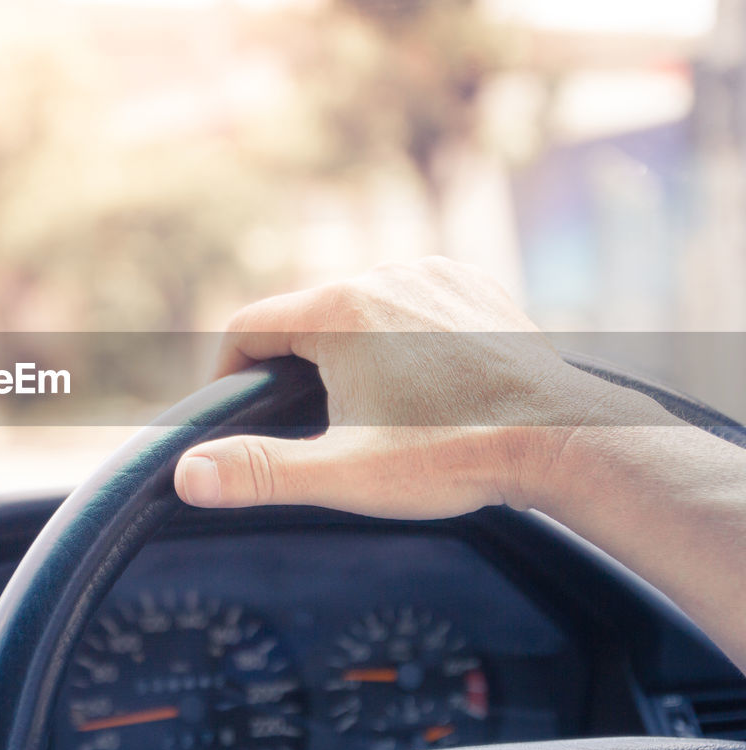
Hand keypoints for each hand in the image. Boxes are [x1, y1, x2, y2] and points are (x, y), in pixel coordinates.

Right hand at [174, 257, 623, 517]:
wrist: (564, 439)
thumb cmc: (454, 456)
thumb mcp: (345, 474)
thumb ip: (259, 471)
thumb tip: (186, 475)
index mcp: (339, 310)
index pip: (249, 328)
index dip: (230, 372)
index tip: (238, 412)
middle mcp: (382, 275)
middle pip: (304, 317)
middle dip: (294, 368)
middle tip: (310, 427)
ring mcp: (432, 274)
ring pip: (358, 309)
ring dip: (347, 352)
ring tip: (369, 411)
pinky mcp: (471, 285)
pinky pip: (408, 303)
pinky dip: (398, 337)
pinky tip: (420, 385)